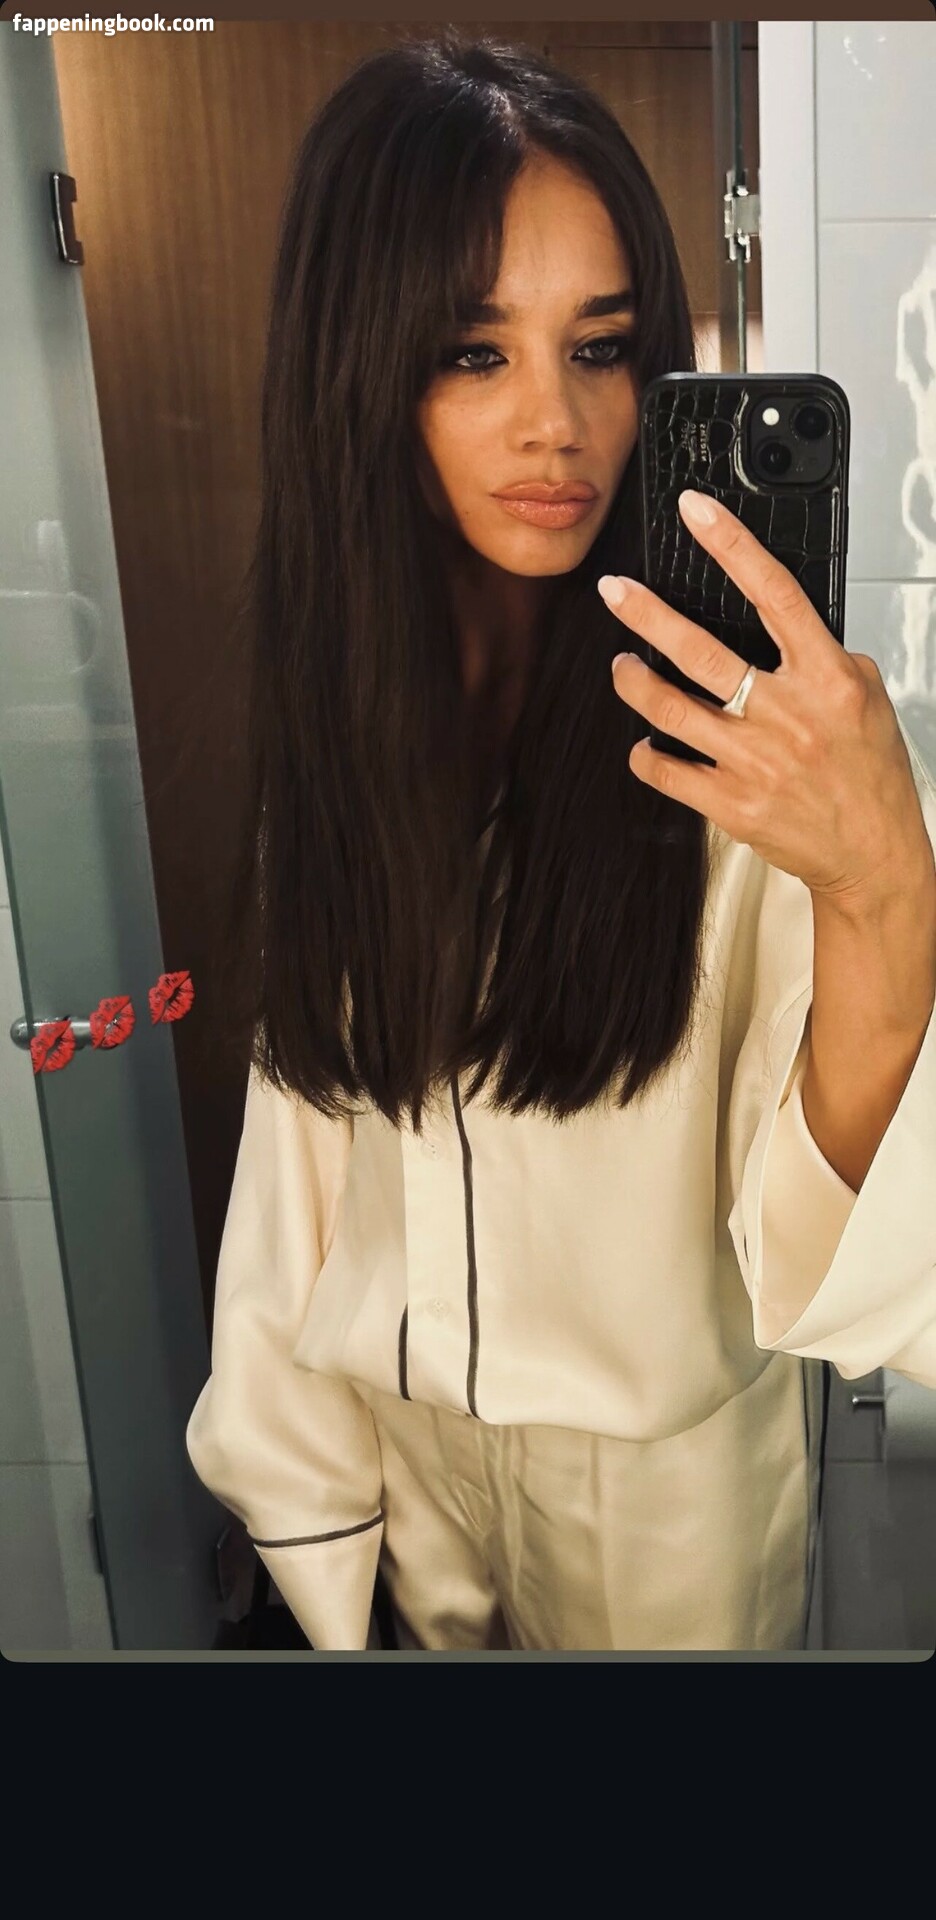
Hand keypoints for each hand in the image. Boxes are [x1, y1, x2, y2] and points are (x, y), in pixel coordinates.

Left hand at [600, 489, 930, 906]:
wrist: (872, 854)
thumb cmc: (870, 777)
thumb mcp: (868, 699)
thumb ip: (828, 658)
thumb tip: (786, 627)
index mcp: (826, 678)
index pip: (773, 593)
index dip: (730, 545)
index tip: (695, 513)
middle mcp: (786, 714)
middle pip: (700, 650)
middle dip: (646, 614)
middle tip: (614, 592)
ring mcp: (754, 761)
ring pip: (670, 707)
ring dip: (634, 681)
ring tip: (622, 666)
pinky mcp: (730, 804)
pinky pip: (666, 769)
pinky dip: (645, 753)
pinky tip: (644, 741)